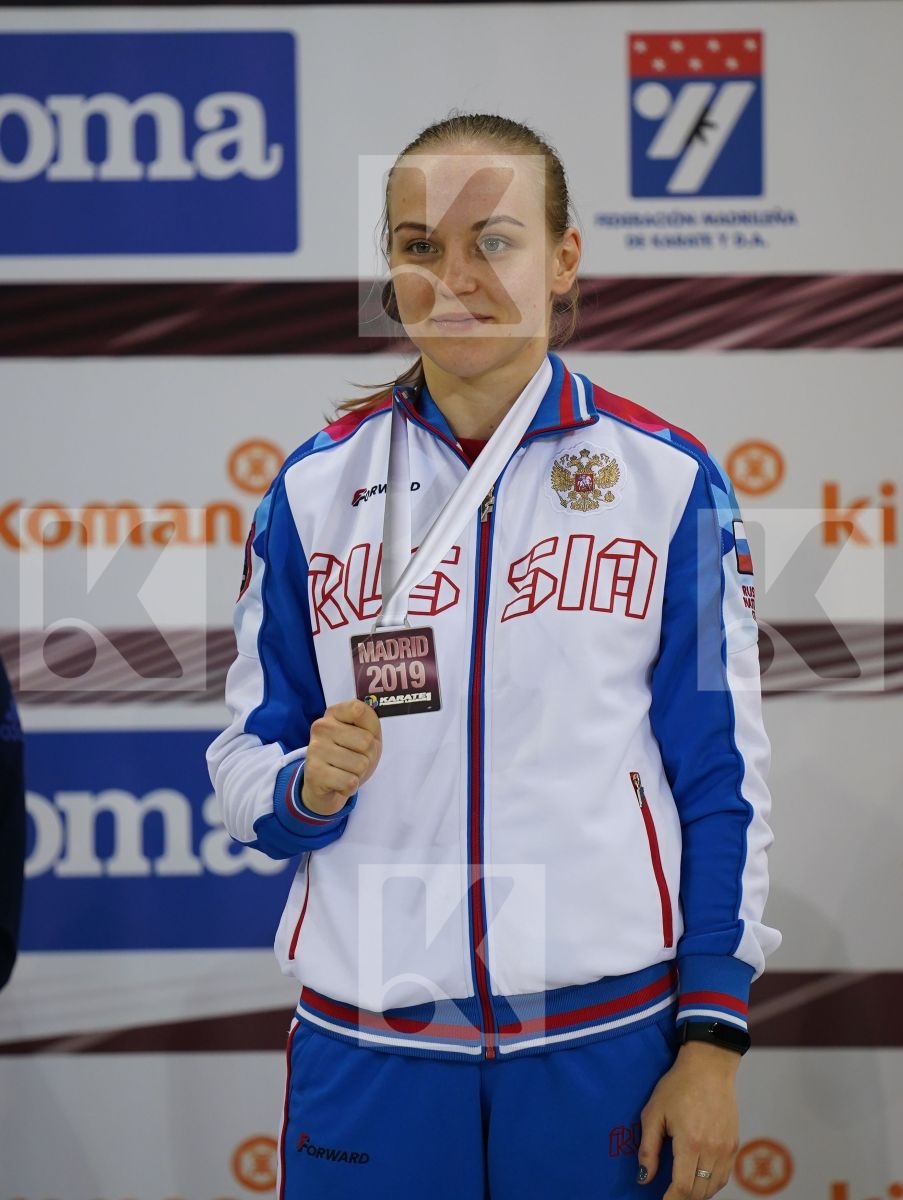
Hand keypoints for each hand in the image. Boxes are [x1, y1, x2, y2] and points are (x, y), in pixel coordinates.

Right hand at [301, 699, 381, 815]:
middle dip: (368, 756)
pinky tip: (339, 783)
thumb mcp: (366, 735)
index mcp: (334, 713)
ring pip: (360, 764)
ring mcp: (316, 748)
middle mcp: (321, 727)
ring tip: (345, 771)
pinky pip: (350, 781)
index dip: (371, 729)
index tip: (362, 736)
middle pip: (367, 741)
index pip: (360, 710)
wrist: (325, 786)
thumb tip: (369, 735)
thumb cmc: (350, 756)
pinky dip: (350, 787)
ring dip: (358, 773)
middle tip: (354, 759)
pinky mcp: (314, 772)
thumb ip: (370, 725)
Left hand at [638, 1041, 740, 1197]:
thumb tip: (644, 1178)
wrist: (709, 1066)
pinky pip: (724, 1176)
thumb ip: (648, 1148)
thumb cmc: (678, 1085)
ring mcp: (727, 1149)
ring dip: (697, 1194)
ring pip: (713, 1187)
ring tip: (681, 1189)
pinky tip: (699, 1178)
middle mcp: (712, 1150)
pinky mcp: (734, 1144)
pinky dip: (711, 1184)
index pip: (682, 1188)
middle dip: (681, 1199)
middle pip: (699, 1192)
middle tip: (668, 1196)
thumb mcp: (654, 1112)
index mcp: (690, 1142)